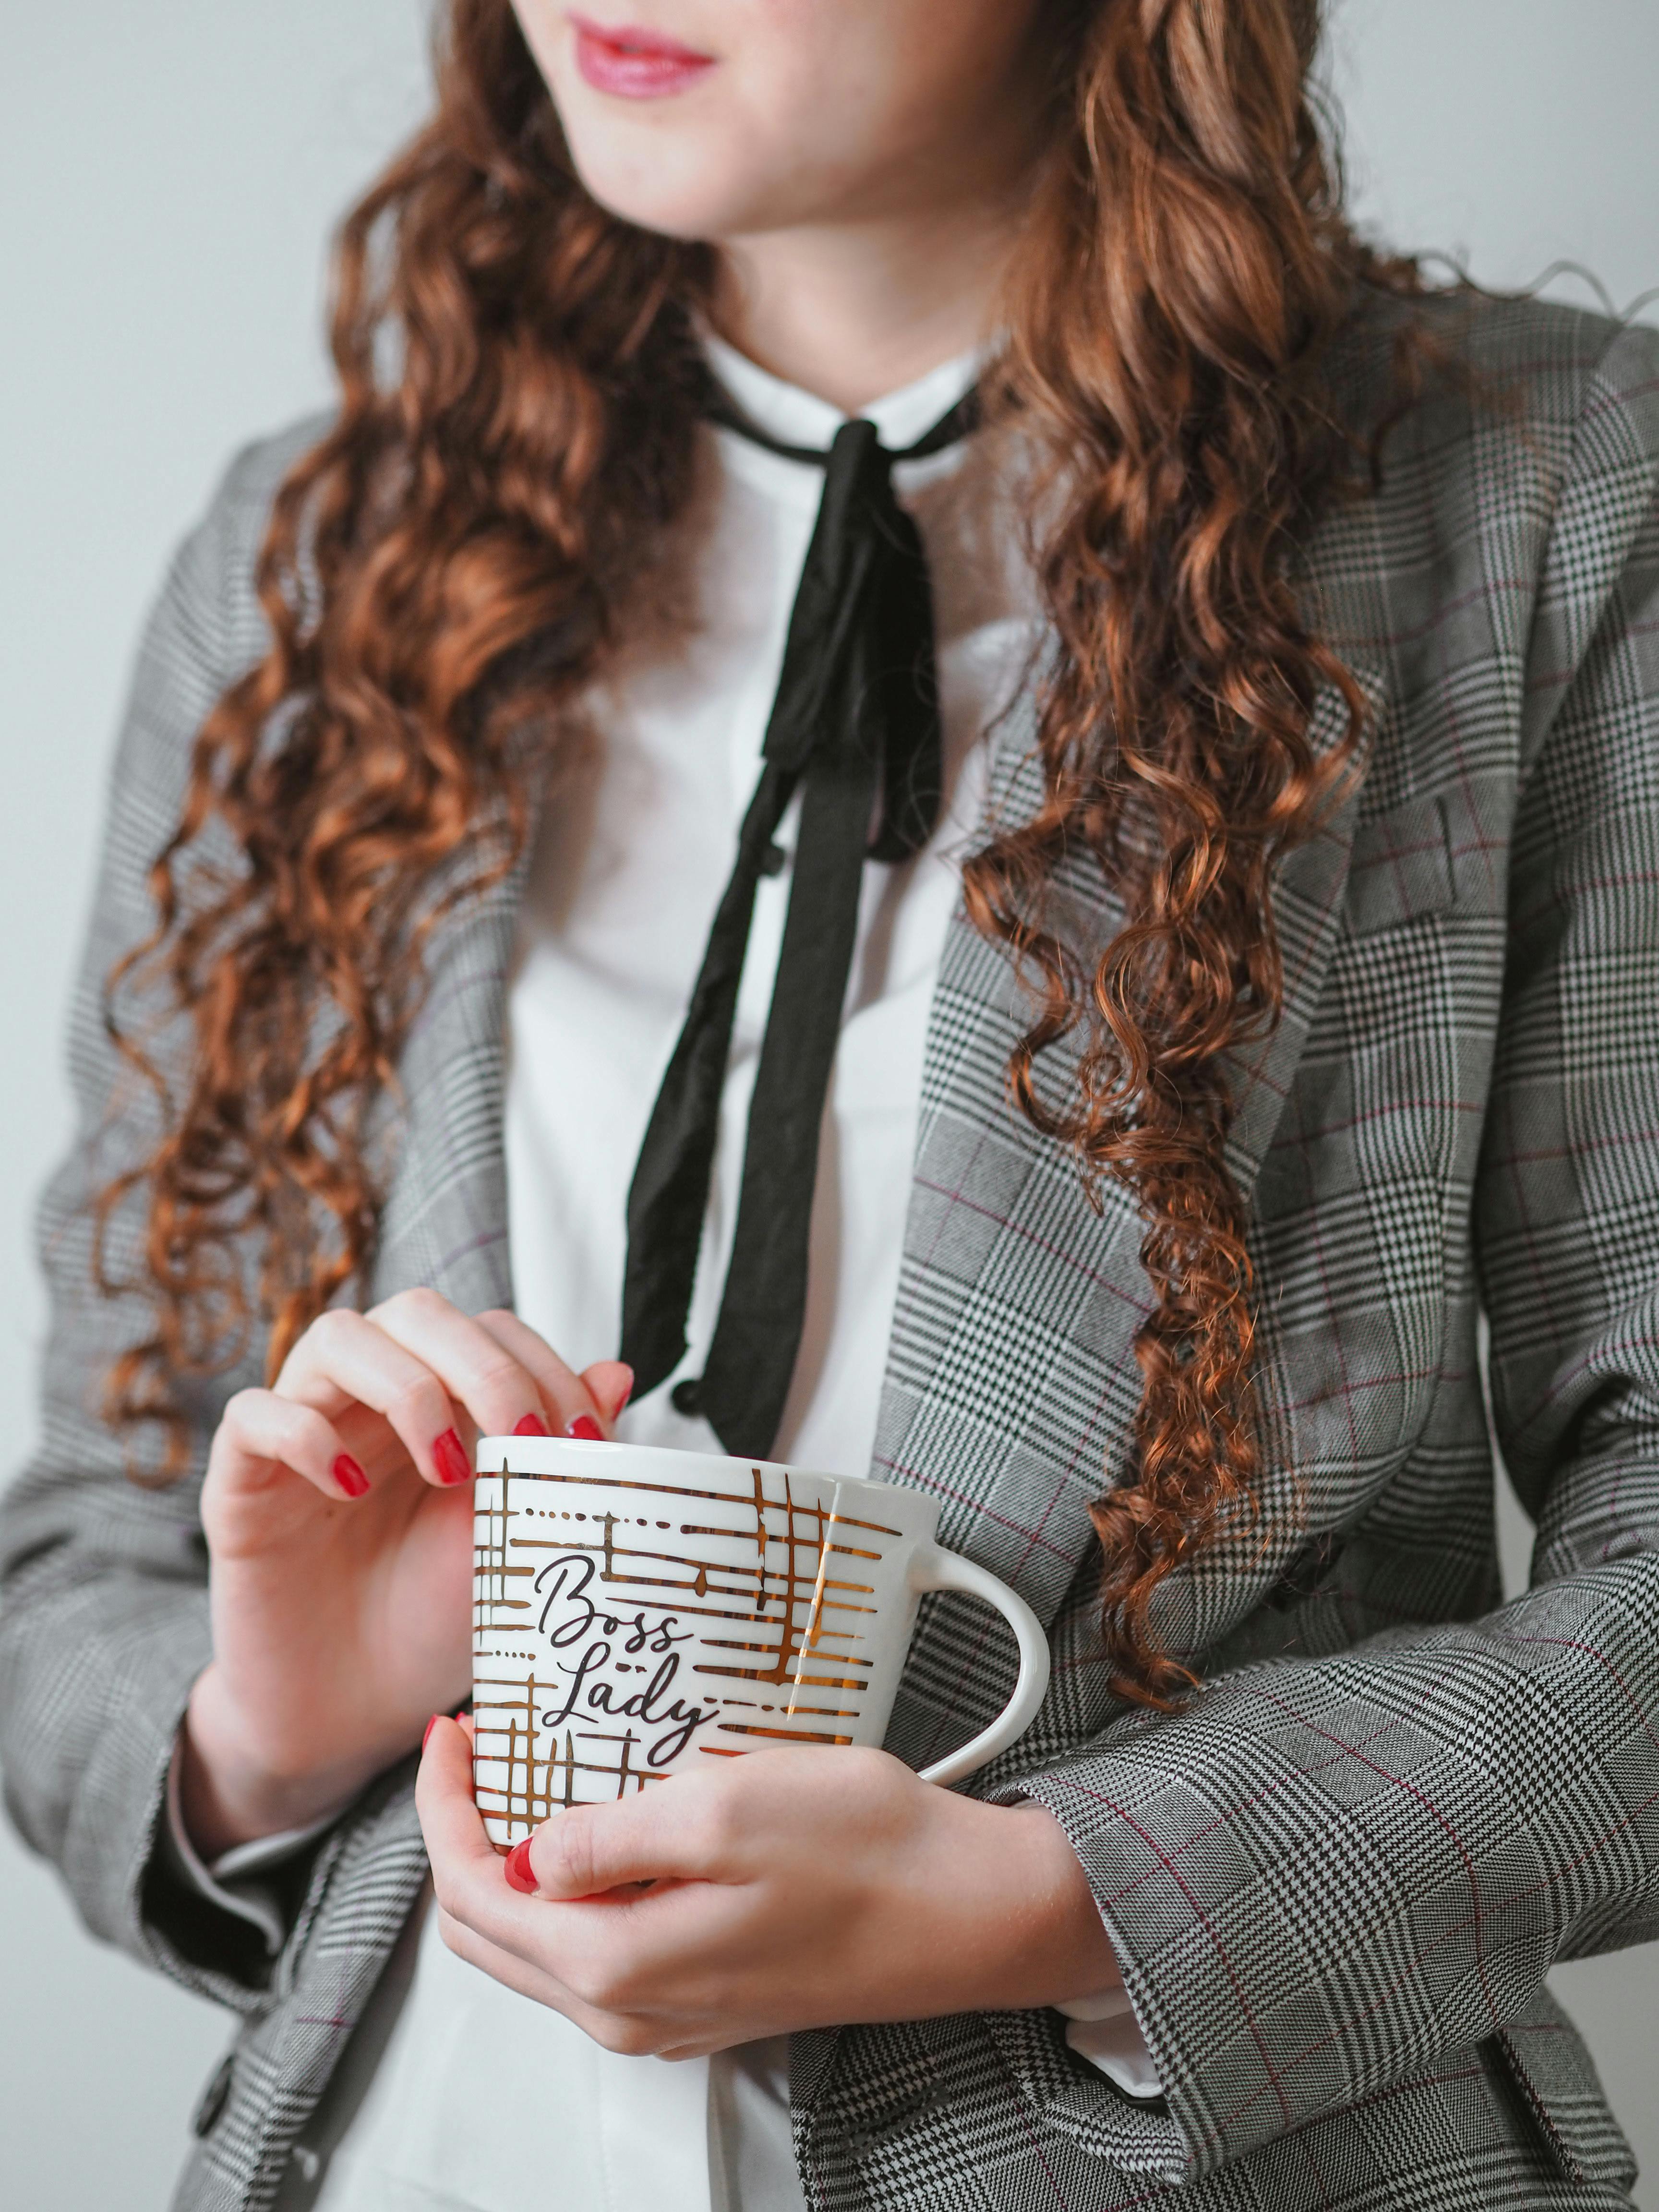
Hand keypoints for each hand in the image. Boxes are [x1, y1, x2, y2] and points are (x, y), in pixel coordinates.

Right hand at [181, 1289, 631, 1857]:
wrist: (353, 1715)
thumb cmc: (433, 1622)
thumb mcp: (512, 1538)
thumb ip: (555, 1457)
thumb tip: (621, 1370)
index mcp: (442, 1401)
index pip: (489, 1331)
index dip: (543, 1367)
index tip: (586, 1442)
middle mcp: (371, 1398)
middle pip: (415, 1312)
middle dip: (482, 1363)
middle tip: (522, 1440)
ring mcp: (303, 1430)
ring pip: (336, 1336)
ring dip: (407, 1387)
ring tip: (448, 1469)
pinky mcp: (240, 1480)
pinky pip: (252, 1414)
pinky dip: (304, 1433)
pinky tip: (350, 1488)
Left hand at [416, 1717, 1119, 2055]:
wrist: (972, 1911)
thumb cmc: (869, 1854)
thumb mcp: (727, 1809)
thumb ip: (610, 1835)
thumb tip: (531, 1849)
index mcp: (616, 1965)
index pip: (475, 1891)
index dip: (446, 1805)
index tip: (455, 1732)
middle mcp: (628, 2011)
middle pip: (490, 1930)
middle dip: (468, 1834)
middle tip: (483, 1749)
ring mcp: (668, 2011)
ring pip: (540, 1944)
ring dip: (519, 1862)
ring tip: (538, 1773)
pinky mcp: (706, 1993)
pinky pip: (599, 1949)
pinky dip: (574, 1888)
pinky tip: (607, 1826)